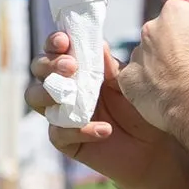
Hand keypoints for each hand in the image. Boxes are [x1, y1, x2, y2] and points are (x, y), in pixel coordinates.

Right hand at [25, 36, 176, 188]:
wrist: (153, 148)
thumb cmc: (140, 110)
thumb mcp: (128, 85)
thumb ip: (111, 67)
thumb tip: (100, 44)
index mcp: (79, 70)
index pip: (56, 50)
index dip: (54, 43)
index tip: (64, 41)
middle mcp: (65, 89)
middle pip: (38, 69)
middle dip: (49, 64)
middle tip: (70, 66)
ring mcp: (62, 114)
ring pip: (35, 98)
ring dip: (48, 93)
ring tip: (72, 94)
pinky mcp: (67, 141)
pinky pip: (58, 133)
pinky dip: (78, 130)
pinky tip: (103, 129)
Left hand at [120, 1, 188, 134]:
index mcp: (176, 11)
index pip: (188, 23)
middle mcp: (150, 29)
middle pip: (168, 41)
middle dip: (182, 55)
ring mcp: (138, 56)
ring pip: (153, 62)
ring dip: (165, 72)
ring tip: (187, 89)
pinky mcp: (129, 82)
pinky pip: (138, 84)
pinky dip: (150, 91)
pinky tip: (169, 99)